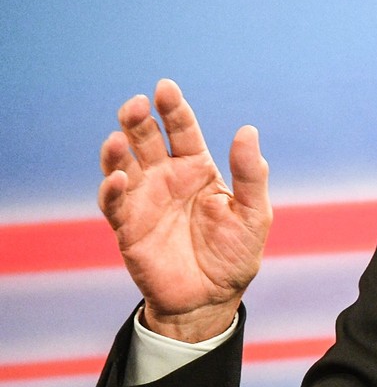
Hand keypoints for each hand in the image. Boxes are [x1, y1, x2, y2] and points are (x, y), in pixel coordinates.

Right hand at [98, 79, 271, 342]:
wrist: (212, 298)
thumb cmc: (235, 253)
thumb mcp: (254, 212)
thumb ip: (250, 174)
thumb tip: (248, 130)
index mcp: (197, 169)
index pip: (182, 131)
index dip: (173, 109)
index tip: (165, 88)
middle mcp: (166, 178)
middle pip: (146, 140)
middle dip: (138, 120)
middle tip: (136, 104)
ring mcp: (144, 200)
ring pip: (123, 165)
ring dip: (117, 151)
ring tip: (119, 138)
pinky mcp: (127, 227)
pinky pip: (114, 203)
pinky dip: (112, 190)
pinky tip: (118, 179)